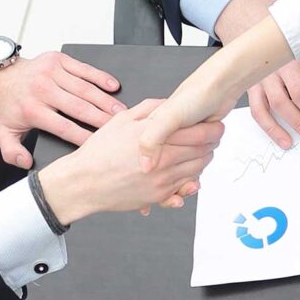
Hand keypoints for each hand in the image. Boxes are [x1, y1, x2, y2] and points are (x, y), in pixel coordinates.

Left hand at [0, 52, 123, 169]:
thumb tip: (27, 162)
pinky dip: (100, 77)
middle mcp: (41, 89)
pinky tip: (113, 86)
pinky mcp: (57, 59)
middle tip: (119, 127)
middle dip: (101, 119)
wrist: (0, 77)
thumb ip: (12, 152)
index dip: (83, 137)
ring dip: (105, 100)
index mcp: (31, 109)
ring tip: (121, 111)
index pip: (63, 127)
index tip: (99, 145)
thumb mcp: (4, 133)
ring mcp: (50, 71)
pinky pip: (83, 68)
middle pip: (79, 107)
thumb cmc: (10, 106)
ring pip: (84, 88)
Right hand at [41, 97, 219, 221]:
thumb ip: (148, 109)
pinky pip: (184, 189)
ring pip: (196, 170)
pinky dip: (192, 180)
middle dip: (212, 143)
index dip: (210, 128)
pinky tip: (191, 174)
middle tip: (216, 137)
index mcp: (153, 137)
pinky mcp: (158, 196)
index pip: (194, 132)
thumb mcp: (121, 120)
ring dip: (204, 161)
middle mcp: (161, 160)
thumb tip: (167, 103)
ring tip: (205, 153)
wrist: (84, 183)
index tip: (216, 124)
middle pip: (201, 151)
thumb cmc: (99, 153)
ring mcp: (161, 180)